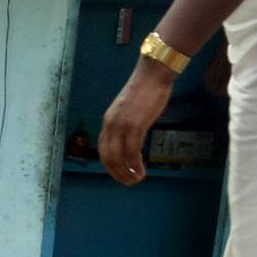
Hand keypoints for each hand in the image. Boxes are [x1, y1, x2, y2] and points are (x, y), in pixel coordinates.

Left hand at [99, 58, 175, 185]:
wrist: (153, 74)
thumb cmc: (145, 89)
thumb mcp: (129, 109)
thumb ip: (126, 123)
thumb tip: (131, 138)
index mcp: (108, 121)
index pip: (103, 149)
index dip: (110, 165)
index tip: (120, 173)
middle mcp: (110, 125)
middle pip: (107, 158)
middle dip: (117, 174)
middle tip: (129, 182)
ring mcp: (122, 125)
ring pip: (119, 158)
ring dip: (127, 173)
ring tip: (136, 180)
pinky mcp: (135, 126)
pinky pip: (132, 152)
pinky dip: (136, 165)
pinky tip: (142, 171)